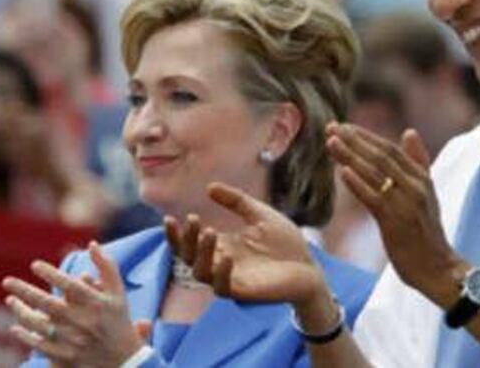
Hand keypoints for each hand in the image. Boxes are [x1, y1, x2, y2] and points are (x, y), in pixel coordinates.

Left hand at [2, 242, 144, 366]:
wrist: (124, 360)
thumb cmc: (118, 320)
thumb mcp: (118, 292)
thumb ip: (107, 266)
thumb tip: (92, 244)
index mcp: (96, 303)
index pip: (70, 285)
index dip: (51, 274)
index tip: (34, 265)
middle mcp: (83, 321)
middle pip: (48, 304)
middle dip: (25, 291)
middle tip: (7, 281)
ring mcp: (73, 340)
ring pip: (39, 325)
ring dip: (21, 311)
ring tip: (10, 300)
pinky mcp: (65, 356)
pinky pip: (40, 345)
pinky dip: (26, 335)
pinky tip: (15, 326)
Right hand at [165, 184, 328, 305]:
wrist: (310, 266)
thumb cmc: (286, 243)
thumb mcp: (260, 214)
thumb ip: (236, 201)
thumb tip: (209, 187)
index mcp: (223, 247)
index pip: (191, 243)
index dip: (176, 234)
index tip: (169, 218)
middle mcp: (221, 264)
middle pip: (190, 257)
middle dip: (187, 240)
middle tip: (194, 220)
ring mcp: (231, 279)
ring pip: (201, 273)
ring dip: (201, 253)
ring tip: (210, 232)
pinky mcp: (245, 292)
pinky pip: (223, 288)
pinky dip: (221, 273)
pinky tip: (227, 256)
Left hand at [325, 123, 466, 303]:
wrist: (439, 269)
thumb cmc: (427, 232)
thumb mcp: (427, 193)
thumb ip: (418, 162)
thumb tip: (409, 131)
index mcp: (422, 177)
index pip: (390, 149)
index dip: (366, 136)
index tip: (343, 126)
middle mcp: (416, 186)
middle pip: (381, 156)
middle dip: (355, 141)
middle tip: (331, 127)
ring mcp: (406, 203)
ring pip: (376, 173)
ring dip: (351, 156)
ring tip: (331, 142)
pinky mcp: (396, 222)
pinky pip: (374, 199)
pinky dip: (358, 184)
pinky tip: (343, 172)